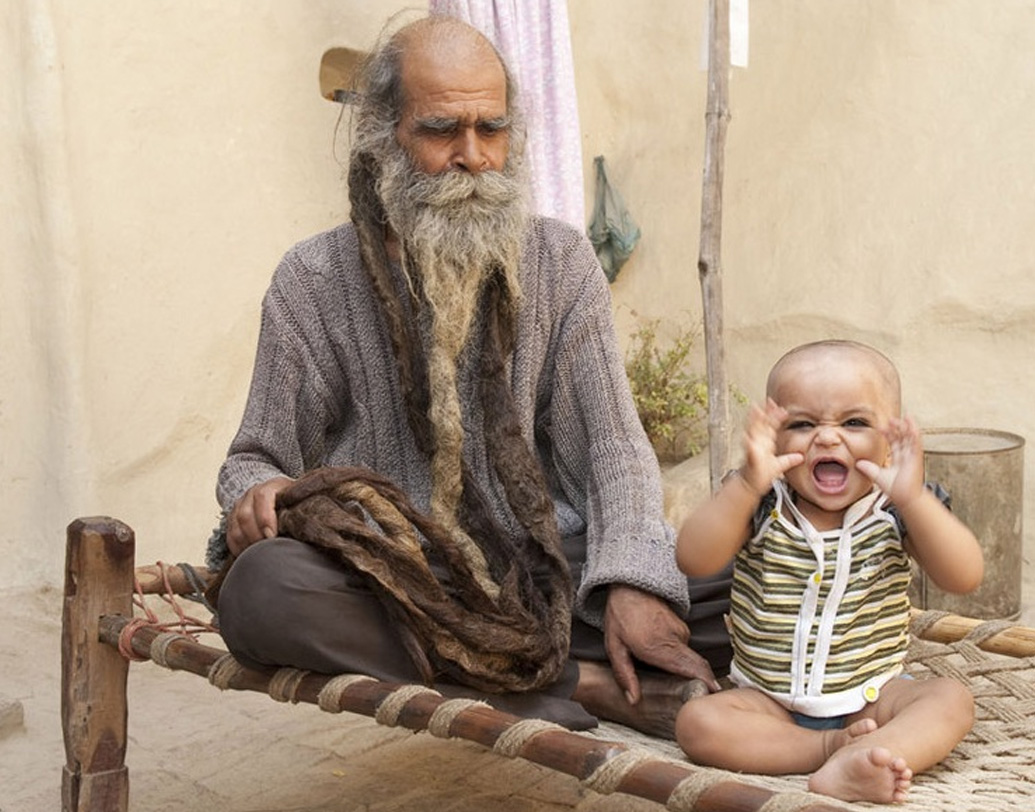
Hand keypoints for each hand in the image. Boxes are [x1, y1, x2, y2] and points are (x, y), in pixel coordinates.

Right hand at [226, 476, 294, 555]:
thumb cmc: (294, 503)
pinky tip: (250, 555)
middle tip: (267, 550)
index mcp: (271, 486)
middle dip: (256, 536)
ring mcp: (240, 506)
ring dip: (247, 544)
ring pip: (236, 527)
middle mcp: (251, 493)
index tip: (272, 536)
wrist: (279, 497)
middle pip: (245, 515)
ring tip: (260, 554)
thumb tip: (307, 527)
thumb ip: (301, 511)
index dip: (265, 517)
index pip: (262, 496)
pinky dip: (239, 548)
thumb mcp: (300, 502)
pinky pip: (230, 536)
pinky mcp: (233, 519)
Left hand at [603, 585, 719, 703]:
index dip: (705, 684)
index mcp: (658, 647)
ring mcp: (681, 632)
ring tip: (671, 678)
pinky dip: (679, 658)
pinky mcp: (683, 628)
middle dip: (702, 683)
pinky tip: (666, 659)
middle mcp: (675, 640)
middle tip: (697, 698)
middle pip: (698, 667)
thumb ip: (624, 675)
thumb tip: (634, 700)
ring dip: (684, 670)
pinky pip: (685, 649)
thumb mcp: (615, 647)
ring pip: (689, 659)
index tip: (712, 696)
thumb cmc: (621, 617)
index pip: (691, 669)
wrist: (630, 587)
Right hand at [739, 399, 804, 494]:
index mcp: (765, 442)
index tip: (781, 407)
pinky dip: (749, 444)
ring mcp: (753, 449)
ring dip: (753, 421)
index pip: (770, 426)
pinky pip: (749, 450)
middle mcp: (758, 443)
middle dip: (763, 412)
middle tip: (768, 401)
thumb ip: (789, 459)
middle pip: (760, 423)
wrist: (752, 485)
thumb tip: (801, 456)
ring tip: (755, 410)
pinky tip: (748, 437)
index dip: (775, 416)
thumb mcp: (779, 465)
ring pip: (752, 431)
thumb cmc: (761, 474)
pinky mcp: (751, 458)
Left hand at [855, 416, 924, 508]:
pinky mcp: (917, 456)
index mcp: (899, 459)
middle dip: (897, 428)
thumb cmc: (896, 489)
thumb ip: (868, 468)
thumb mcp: (877, 475)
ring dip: (905, 427)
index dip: (888, 434)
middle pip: (902, 438)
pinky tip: (911, 422)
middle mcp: (907, 456)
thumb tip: (857, 463)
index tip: (881, 427)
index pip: (894, 443)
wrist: (905, 498)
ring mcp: (912, 455)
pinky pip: (916, 441)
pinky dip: (914, 431)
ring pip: (910, 437)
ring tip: (901, 417)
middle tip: (890, 419)